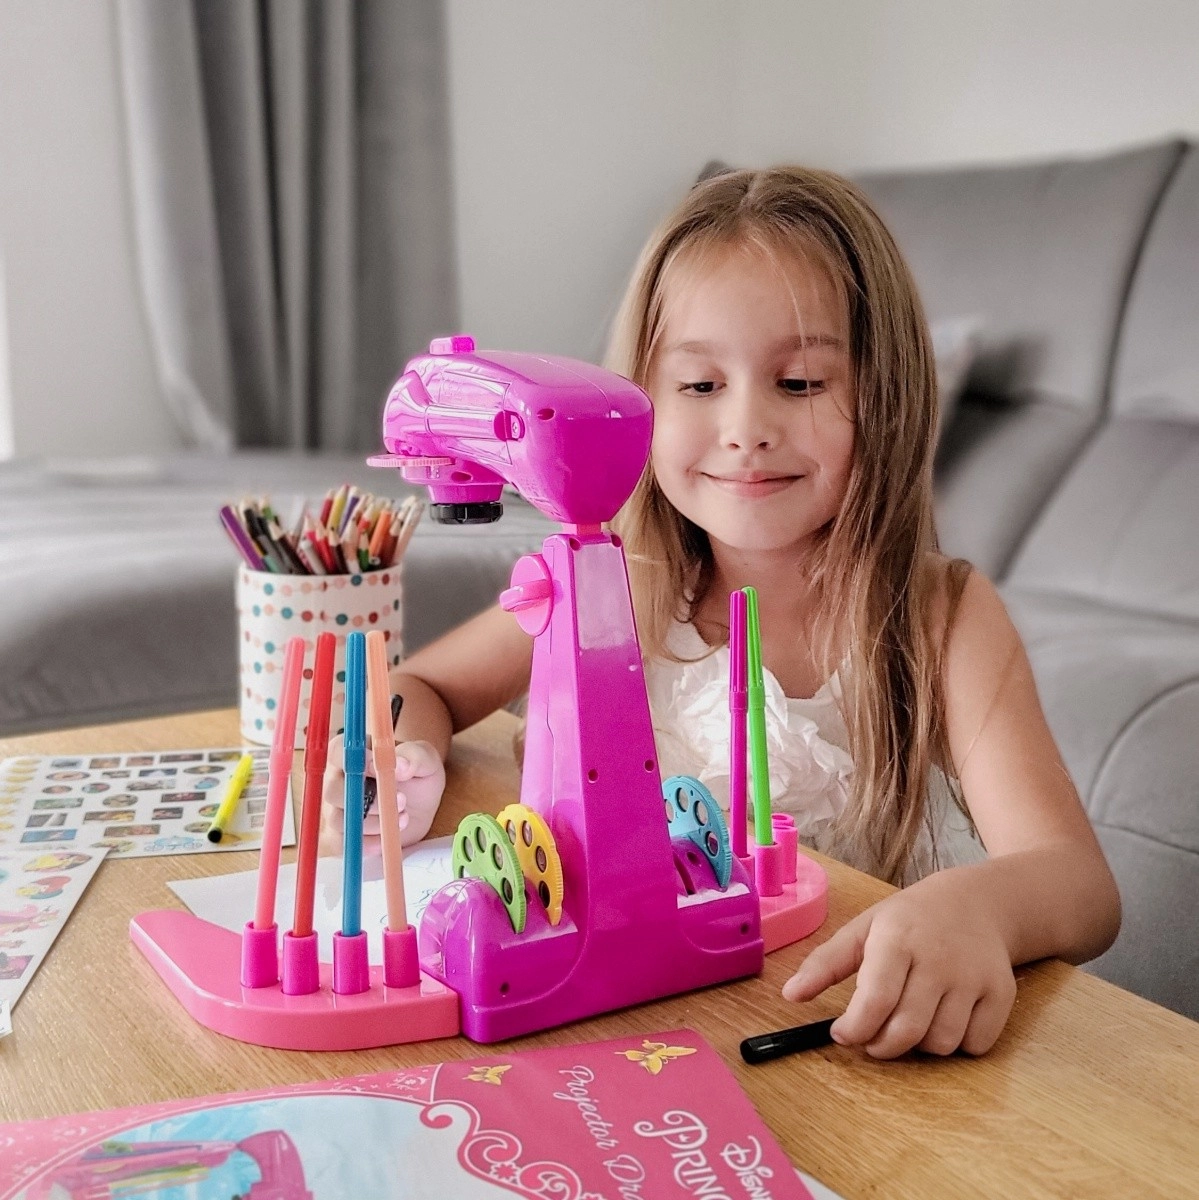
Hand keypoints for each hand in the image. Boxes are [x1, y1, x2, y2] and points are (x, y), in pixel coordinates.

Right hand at [318, 736, 444, 855]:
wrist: (420, 802)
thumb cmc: (416, 772)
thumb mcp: (426, 759)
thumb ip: (415, 757)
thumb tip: (401, 766)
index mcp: (353, 752)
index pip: (338, 751)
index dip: (355, 762)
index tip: (379, 770)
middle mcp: (337, 778)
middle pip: (333, 791)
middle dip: (369, 799)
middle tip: (401, 800)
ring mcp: (336, 808)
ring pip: (338, 820)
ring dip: (373, 823)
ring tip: (403, 817)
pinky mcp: (341, 834)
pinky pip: (341, 844)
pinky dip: (366, 843)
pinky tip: (387, 837)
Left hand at [781, 872, 1017, 1058]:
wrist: (976, 902)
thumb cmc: (910, 919)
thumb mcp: (864, 929)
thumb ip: (825, 963)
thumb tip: (789, 996)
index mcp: (898, 939)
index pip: (876, 1000)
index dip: (854, 1029)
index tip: (841, 1034)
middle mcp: (939, 959)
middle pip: (907, 1030)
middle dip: (881, 1046)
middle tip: (872, 1037)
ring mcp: (974, 978)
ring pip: (941, 1044)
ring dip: (918, 1045)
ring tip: (909, 1020)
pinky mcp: (1001, 994)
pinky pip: (975, 1046)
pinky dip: (955, 1045)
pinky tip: (943, 1018)